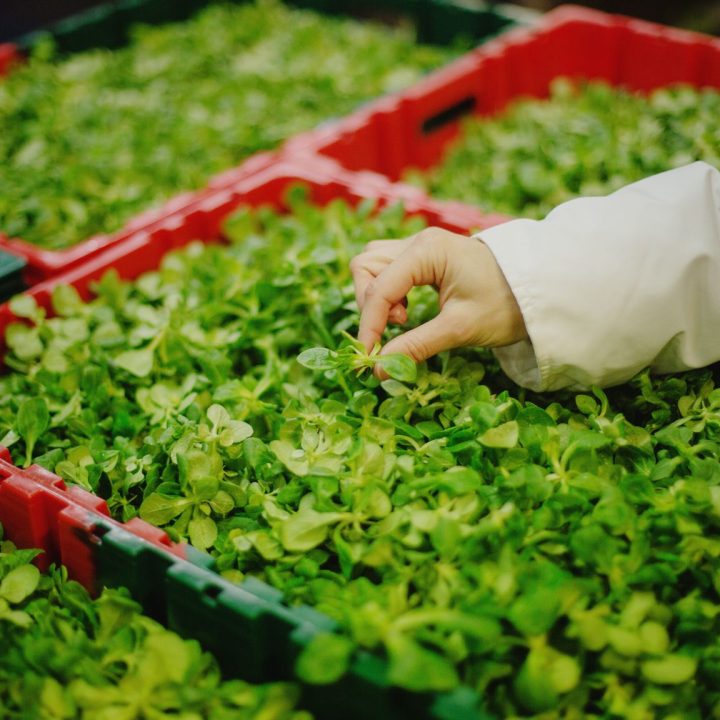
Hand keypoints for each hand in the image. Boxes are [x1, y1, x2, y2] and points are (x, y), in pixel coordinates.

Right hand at [350, 227, 527, 372]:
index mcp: (427, 251)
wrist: (537, 290)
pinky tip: (407, 311)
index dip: (369, 325)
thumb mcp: (460, 329)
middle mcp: (418, 242)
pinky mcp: (422, 257)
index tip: (368, 357)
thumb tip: (378, 370)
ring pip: (372, 265)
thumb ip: (416, 346)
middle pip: (366, 267)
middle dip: (370, 303)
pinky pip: (387, 270)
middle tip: (399, 326)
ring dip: (376, 295)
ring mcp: (419, 247)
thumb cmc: (504, 305)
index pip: (379, 288)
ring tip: (402, 319)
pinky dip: (387, 292)